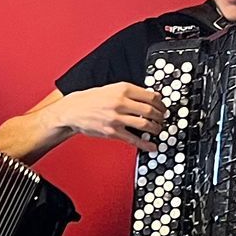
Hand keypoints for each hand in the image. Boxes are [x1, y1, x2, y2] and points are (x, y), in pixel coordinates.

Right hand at [50, 83, 166, 148]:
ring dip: (156, 129)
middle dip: (161, 116)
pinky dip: (145, 144)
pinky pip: (133, 139)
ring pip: (145, 124)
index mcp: (123, 89)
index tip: (163, 107)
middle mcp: (121, 102)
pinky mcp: (112, 132)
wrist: (73, 110)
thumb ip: (129, 93)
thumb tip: (148, 98)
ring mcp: (117, 118)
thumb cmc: (91, 100)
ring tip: (158, 130)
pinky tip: (152, 146)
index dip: (161, 103)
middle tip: (163, 119)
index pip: (151, 95)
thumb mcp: (111, 89)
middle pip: (150, 110)